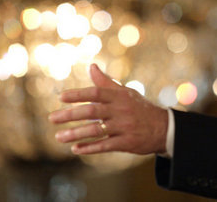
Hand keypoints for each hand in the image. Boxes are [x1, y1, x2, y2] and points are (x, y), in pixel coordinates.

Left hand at [49, 64, 167, 154]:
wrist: (163, 127)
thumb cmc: (139, 108)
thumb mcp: (125, 93)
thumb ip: (106, 82)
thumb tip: (91, 66)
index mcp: (120, 96)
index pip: (96, 93)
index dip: (78, 95)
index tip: (61, 97)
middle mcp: (121, 110)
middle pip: (93, 111)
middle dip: (71, 115)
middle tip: (52, 118)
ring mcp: (124, 127)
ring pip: (96, 130)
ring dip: (75, 134)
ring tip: (59, 137)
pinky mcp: (127, 142)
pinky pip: (105, 146)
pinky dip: (89, 148)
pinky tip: (76, 149)